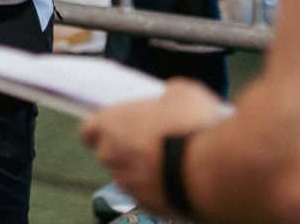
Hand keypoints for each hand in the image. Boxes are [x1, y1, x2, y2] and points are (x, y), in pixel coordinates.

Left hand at [79, 79, 231, 215]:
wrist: (212, 173)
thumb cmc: (192, 128)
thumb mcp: (183, 93)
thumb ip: (167, 95)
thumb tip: (170, 97)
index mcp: (112, 125)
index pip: (88, 129)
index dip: (102, 127)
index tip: (118, 124)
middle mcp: (113, 157)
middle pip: (109, 153)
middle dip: (127, 147)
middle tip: (153, 139)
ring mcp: (130, 185)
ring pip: (129, 175)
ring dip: (144, 169)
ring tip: (171, 160)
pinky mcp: (149, 206)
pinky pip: (148, 194)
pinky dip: (159, 187)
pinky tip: (179, 178)